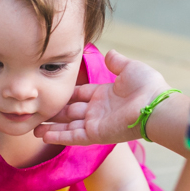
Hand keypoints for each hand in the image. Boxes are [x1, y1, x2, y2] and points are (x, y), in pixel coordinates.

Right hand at [35, 50, 168, 145]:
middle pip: (70, 111)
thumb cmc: (147, 87)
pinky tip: (43, 135)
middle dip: (54, 113)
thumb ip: (117, 62)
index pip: (80, 94)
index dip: (66, 94)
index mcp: (105, 95)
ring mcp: (96, 124)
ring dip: (51, 128)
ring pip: (68, 126)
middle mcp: (98, 110)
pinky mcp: (96, 134)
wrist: (156, 106)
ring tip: (33, 129)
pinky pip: (73, 136)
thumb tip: (109, 53)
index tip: (51, 92)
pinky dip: (58, 136)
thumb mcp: (131, 68)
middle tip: (35, 111)